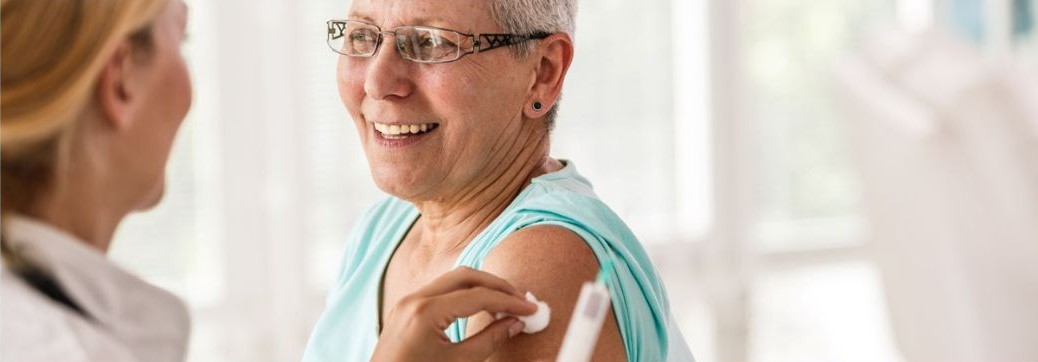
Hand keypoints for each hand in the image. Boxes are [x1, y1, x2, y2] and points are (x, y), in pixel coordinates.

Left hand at [371, 267, 537, 361]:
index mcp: (426, 312)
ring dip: (481, 287)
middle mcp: (414, 298)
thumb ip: (489, 340)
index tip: (531, 309)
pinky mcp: (406, 308)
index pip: (478, 295)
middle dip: (497, 285)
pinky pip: (439, 290)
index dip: (509, 301)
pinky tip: (480, 306)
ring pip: (452, 280)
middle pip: (465, 276)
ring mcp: (407, 301)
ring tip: (504, 304)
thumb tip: (515, 323)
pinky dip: (463, 293)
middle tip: (521, 300)